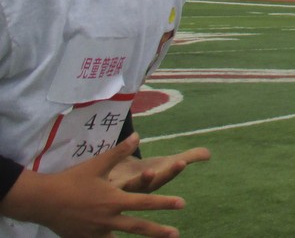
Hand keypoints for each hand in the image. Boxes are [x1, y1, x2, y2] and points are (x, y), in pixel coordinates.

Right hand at [0, 134, 187, 237]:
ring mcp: (96, 231)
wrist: (43, 200)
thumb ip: (119, 152)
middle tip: (176, 234)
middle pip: (138, 227)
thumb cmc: (72, 180)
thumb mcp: (97, 164)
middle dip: (158, 231)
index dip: (164, 203)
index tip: (181, 204)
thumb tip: (137, 136)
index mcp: (114, 200)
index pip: (145, 202)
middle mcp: (108, 218)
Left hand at [110, 146, 209, 193]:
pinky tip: (113, 158)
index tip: (182, 161)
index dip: (172, 171)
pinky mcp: (102, 182)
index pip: (163, 177)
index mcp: (150, 182)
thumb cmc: (142, 172)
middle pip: (145, 183)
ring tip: (145, 169)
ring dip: (134, 179)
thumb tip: (208, 154)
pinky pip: (104, 176)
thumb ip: (186, 157)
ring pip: (126, 184)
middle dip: (154, 177)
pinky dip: (107, 168)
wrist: (114, 177)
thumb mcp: (164, 164)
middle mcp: (135, 187)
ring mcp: (118, 185)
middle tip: (159, 169)